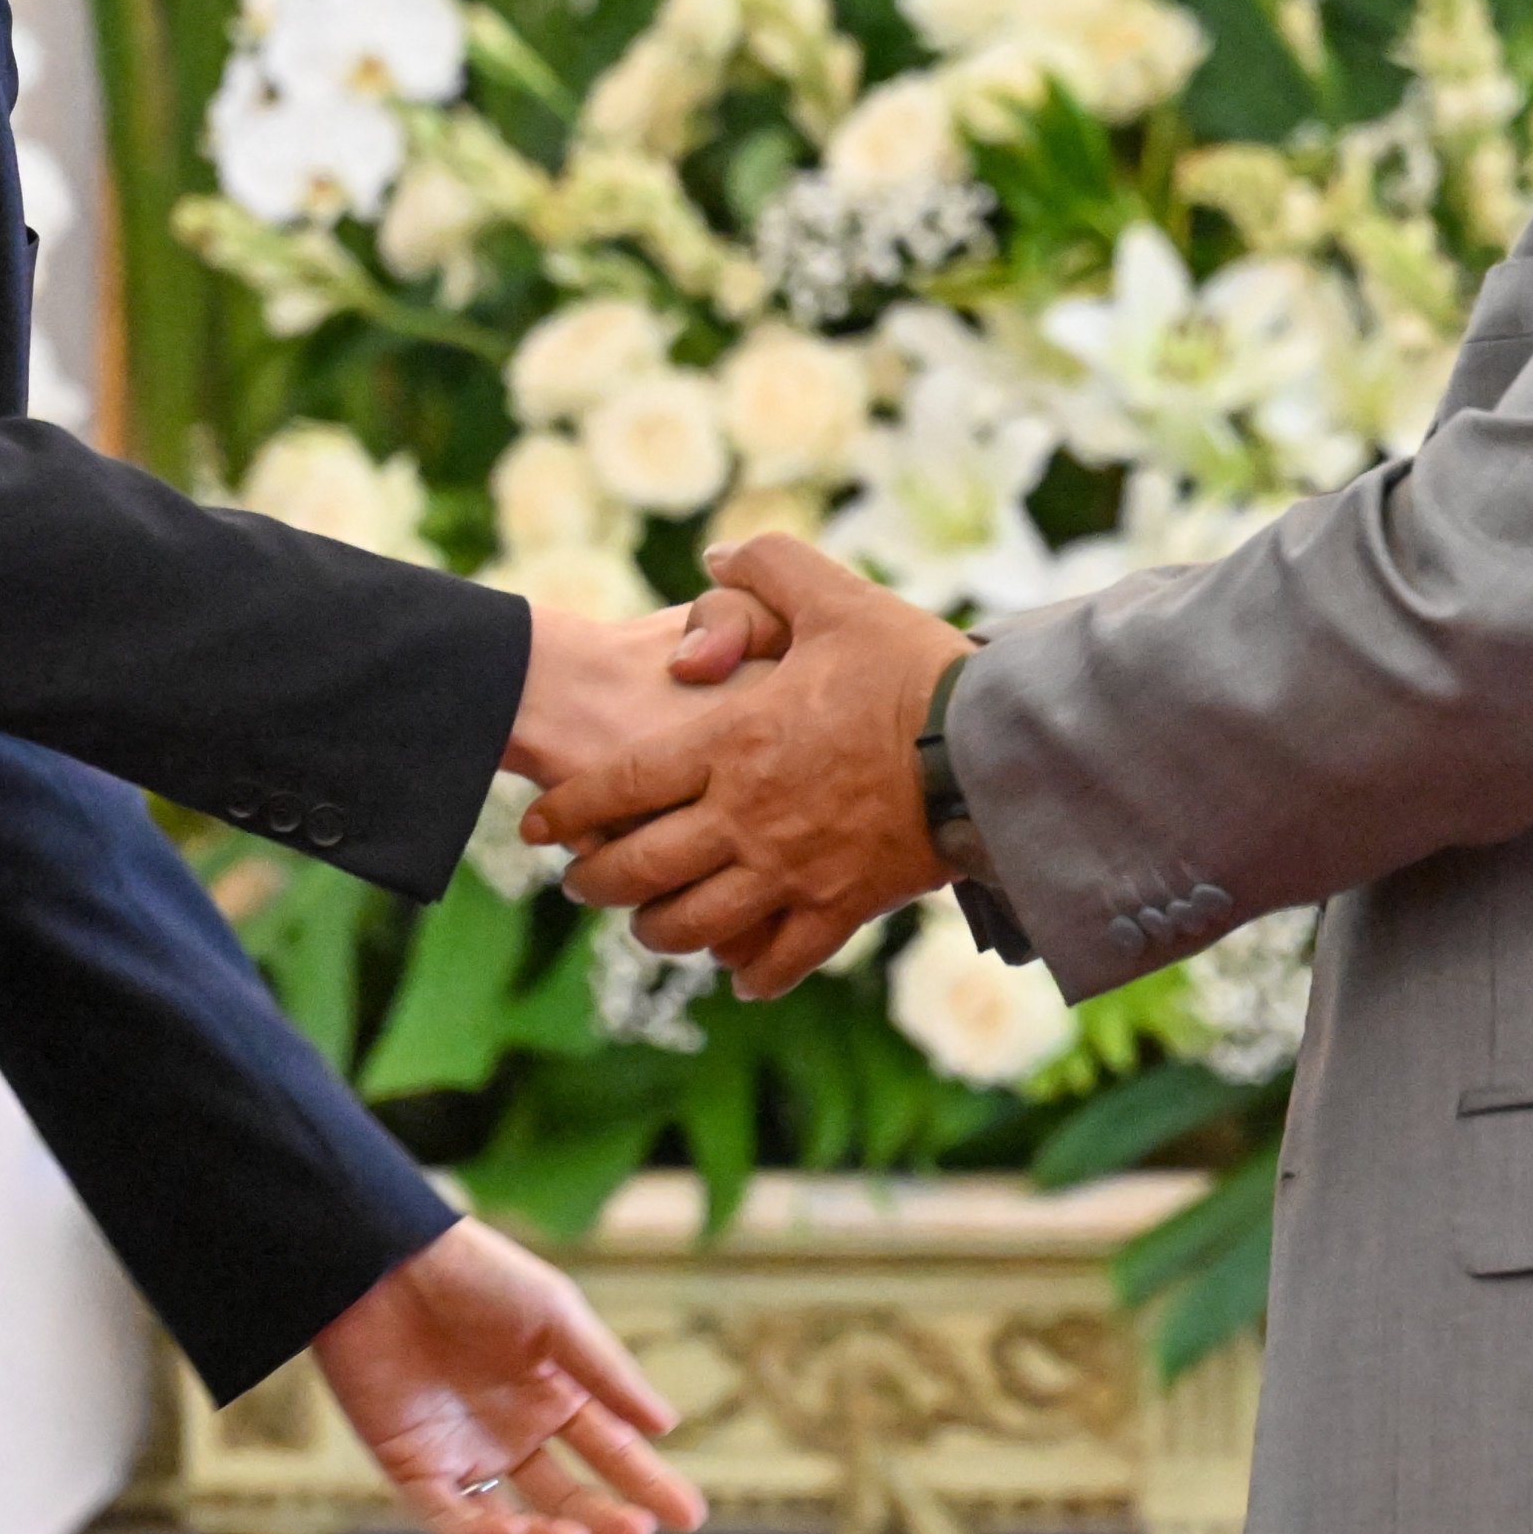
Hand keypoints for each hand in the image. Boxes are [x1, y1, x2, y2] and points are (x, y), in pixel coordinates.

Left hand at [313, 1216, 708, 1533]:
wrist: (385, 1263)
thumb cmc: (477, 1276)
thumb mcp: (556, 1315)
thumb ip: (607, 1372)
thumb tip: (666, 1426)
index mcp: (552, 1389)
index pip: (611, 1448)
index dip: (649, 1482)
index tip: (690, 1515)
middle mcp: (512, 1428)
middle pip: (568, 1491)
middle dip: (607, 1514)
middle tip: (639, 1529)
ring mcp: (463, 1451)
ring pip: (514, 1516)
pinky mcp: (412, 1464)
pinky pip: (452, 1517)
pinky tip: (518, 1532)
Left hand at [525, 535, 967, 997]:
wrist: (992, 747)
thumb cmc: (912, 669)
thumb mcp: (835, 596)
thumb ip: (766, 568)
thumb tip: (710, 560)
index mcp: (731, 745)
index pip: (618, 788)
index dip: (569, 810)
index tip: (540, 825)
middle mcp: (746, 819)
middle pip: (639, 869)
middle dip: (596, 880)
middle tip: (580, 880)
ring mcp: (791, 872)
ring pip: (694, 926)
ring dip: (658, 930)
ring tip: (648, 923)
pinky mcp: (841, 909)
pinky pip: (778, 961)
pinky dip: (751, 973)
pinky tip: (740, 972)